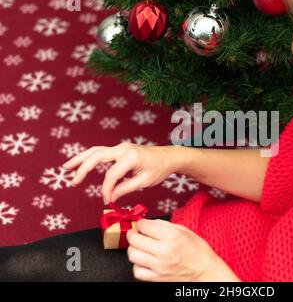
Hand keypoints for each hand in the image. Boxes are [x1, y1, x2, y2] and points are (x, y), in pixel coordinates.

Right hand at [62, 143, 185, 203]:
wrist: (169, 156)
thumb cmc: (159, 169)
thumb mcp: (145, 182)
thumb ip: (126, 189)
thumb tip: (110, 197)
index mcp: (131, 157)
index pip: (111, 175)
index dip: (107, 190)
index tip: (107, 201)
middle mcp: (123, 149)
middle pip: (97, 156)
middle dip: (83, 168)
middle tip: (73, 182)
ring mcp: (121, 147)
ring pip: (96, 151)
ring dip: (81, 159)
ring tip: (67, 167)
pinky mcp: (120, 149)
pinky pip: (101, 152)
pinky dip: (89, 157)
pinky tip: (81, 164)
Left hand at [127, 219, 240, 281]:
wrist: (204, 271)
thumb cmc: (197, 250)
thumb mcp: (184, 230)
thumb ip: (163, 225)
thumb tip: (147, 222)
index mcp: (171, 236)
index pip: (144, 226)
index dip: (141, 223)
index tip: (143, 225)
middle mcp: (164, 250)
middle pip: (134, 239)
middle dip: (133, 234)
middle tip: (137, 233)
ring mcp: (159, 266)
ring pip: (132, 255)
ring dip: (134, 249)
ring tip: (140, 247)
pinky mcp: (157, 278)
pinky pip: (137, 271)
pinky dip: (137, 265)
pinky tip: (144, 260)